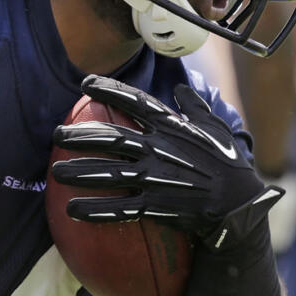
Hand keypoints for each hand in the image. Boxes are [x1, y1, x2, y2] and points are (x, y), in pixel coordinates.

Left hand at [52, 75, 283, 251]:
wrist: (240, 206)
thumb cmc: (229, 164)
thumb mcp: (215, 128)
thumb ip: (195, 107)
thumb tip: (182, 89)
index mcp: (171, 127)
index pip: (134, 102)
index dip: (109, 90)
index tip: (86, 83)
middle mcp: (158, 149)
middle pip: (110, 138)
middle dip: (79, 136)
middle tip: (56, 135)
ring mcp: (155, 178)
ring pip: (108, 173)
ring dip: (78, 172)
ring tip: (55, 172)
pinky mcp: (156, 206)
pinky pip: (119, 208)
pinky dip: (95, 210)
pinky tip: (72, 212)